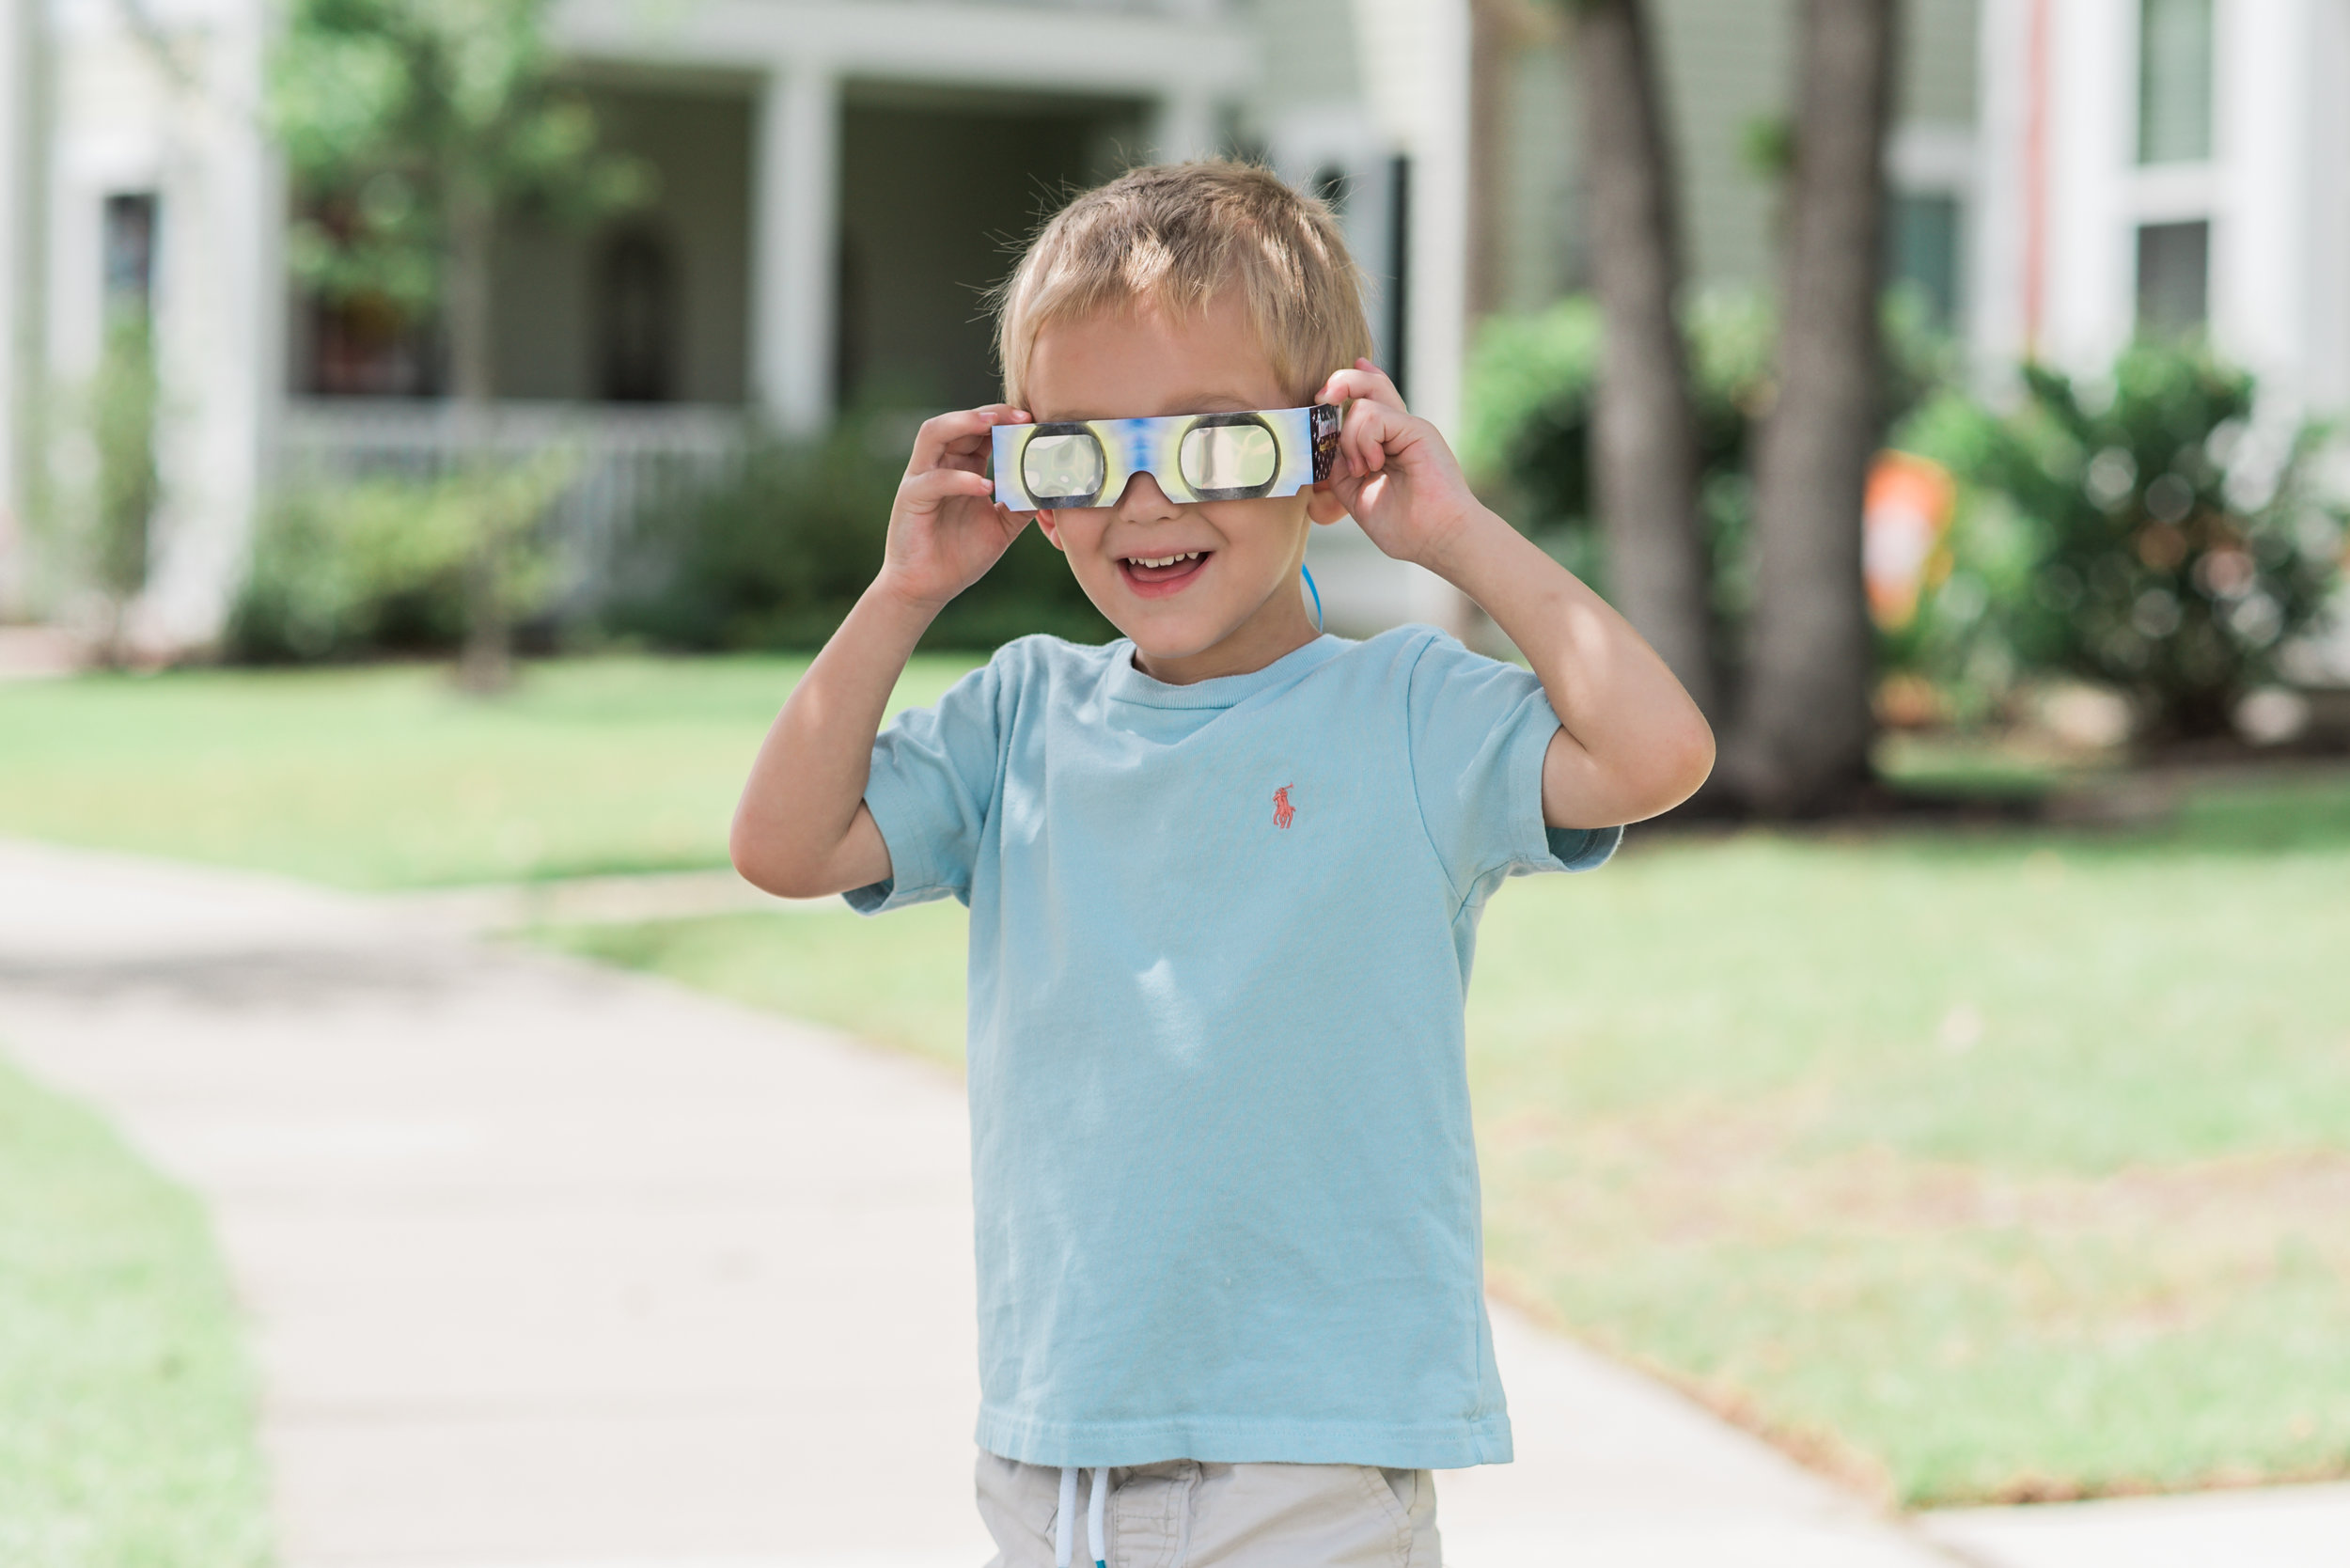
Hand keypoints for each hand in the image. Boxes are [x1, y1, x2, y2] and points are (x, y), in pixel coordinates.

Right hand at [876, 405, 1032, 610]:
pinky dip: (959, 479)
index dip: (1006, 421)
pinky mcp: (909, 499)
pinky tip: (985, 486)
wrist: (928, 588)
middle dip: (991, 415)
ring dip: (963, 424)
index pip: (982, 431)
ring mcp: (921, 478)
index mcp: (962, 467)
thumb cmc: (960, 555)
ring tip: (993, 425)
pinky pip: (933, 480)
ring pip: (934, 434)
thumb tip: (1053, 488)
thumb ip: (1022, 505)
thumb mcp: (1002, 526)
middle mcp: (939, 465)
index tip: (1036, 421)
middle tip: (1021, 416)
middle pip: (960, 423)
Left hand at [1313, 360, 1488, 572]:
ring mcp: (1408, 428)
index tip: (1323, 397)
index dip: (1344, 388)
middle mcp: (1398, 431)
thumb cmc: (1405, 528)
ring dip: (1350, 440)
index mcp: (1386, 444)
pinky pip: (1373, 415)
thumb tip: (1326, 448)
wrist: (1438, 539)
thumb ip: (1340, 470)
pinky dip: (1363, 441)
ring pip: (1362, 402)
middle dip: (1339, 384)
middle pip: (1368, 384)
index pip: (1365, 400)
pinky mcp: (1416, 429)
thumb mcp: (1357, 496)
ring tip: (1363, 469)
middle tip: (1322, 399)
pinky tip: (1375, 465)